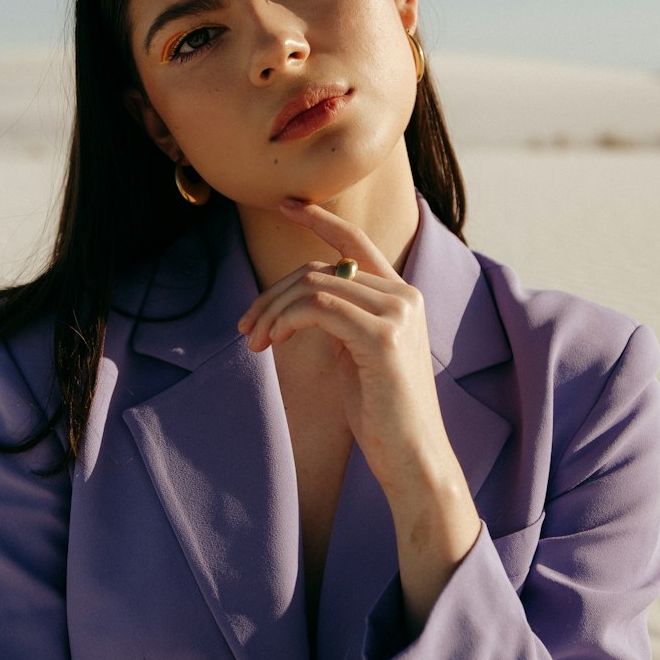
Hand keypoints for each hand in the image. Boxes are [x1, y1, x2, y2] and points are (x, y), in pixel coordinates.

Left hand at [237, 199, 456, 505]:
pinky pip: (318, 307)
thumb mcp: (358, 354)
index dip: (320, 220)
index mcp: (402, 298)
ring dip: (274, 311)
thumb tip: (304, 298)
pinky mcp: (383, 337)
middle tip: (246, 326)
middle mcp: (405, 297)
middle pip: (322, 269)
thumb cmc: (382, 414)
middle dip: (274, 294)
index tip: (286, 204)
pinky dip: (286, 320)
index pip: (357, 244)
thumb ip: (343, 320)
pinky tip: (274, 341)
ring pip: (315, 285)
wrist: (412, 455)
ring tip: (254, 341)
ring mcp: (398, 314)